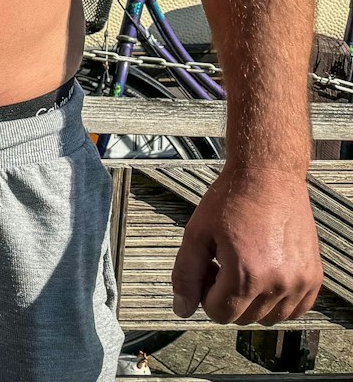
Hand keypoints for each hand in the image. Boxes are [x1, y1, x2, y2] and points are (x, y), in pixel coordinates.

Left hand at [173, 167, 321, 323]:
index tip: (207, 271)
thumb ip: (185, 274)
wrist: (269, 177)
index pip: (219, 314)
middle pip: (243, 318)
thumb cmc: (231, 201)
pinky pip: (295, 310)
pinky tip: (265, 275)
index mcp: (246, 274)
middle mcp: (278, 283)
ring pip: (269, 318)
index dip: (205, 295)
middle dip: (226, 298)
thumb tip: (182, 309)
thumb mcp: (196, 234)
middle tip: (223, 266)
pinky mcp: (315, 277)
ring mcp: (300, 282)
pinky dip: (278, 301)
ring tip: (244, 268)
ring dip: (252, 302)